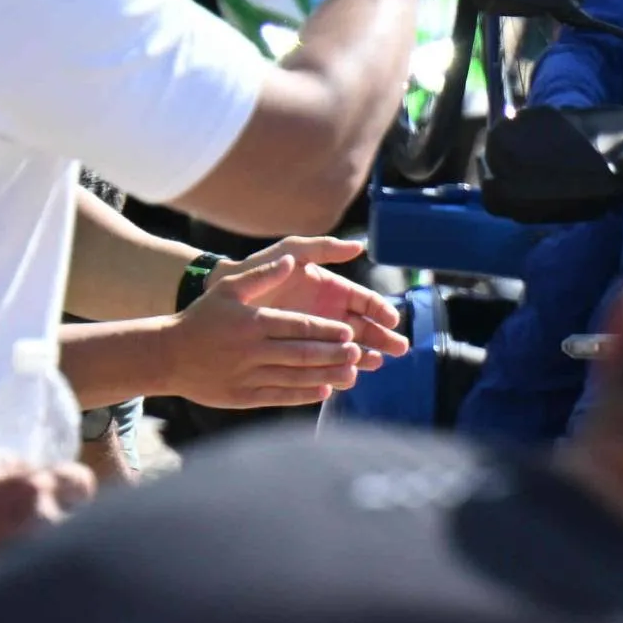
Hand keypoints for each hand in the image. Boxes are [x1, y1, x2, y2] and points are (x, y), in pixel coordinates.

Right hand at [165, 250, 371, 407]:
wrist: (166, 355)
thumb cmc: (200, 318)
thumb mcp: (228, 289)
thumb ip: (262, 275)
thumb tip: (291, 261)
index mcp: (253, 322)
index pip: (299, 326)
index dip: (327, 330)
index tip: (349, 331)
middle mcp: (252, 350)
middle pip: (302, 353)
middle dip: (333, 354)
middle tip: (358, 352)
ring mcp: (247, 375)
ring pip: (295, 377)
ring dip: (326, 376)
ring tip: (351, 374)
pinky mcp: (242, 396)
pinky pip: (280, 396)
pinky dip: (303, 394)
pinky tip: (324, 390)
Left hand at [227, 236, 412, 362]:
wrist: (224, 293)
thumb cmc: (258, 269)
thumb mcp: (292, 252)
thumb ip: (324, 249)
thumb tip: (359, 246)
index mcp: (333, 290)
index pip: (366, 302)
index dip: (381, 310)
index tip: (391, 319)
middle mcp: (330, 314)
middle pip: (365, 329)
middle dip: (382, 339)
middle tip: (398, 349)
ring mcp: (317, 335)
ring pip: (348, 349)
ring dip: (364, 357)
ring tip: (375, 364)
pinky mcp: (302, 352)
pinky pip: (325, 364)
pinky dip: (337, 371)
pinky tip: (347, 377)